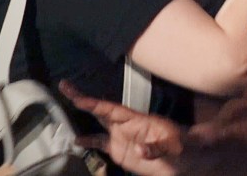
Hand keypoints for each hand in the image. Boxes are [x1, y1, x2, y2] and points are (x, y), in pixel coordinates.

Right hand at [59, 81, 183, 174]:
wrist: (183, 160)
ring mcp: (122, 137)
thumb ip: (157, 148)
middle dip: (83, 99)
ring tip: (62, 109)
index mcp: (138, 120)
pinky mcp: (120, 151)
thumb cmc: (182, 147)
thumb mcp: (174, 146)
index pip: (112, 109)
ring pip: (98, 124)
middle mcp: (126, 125)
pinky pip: (101, 144)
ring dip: (82, 117)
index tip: (78, 98)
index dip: (95, 104)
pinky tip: (76, 141)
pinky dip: (88, 142)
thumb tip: (140, 150)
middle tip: (64, 86)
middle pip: (101, 110)